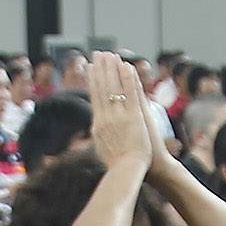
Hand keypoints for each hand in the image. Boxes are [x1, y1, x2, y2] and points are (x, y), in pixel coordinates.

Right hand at [87, 51, 152, 171]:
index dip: (93, 80)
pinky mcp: (133, 117)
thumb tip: (95, 131)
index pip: (94, 97)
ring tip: (111, 55)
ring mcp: (119, 116)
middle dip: (100, 69)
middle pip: (101, 88)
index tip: (92, 67)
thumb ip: (99, 136)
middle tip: (99, 54)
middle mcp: (105, 117)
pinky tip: (127, 66)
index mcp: (98, 124)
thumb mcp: (102, 148)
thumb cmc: (116, 165)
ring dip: (112, 69)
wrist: (127, 171)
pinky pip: (129, 94)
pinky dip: (128, 79)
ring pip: (113, 87)